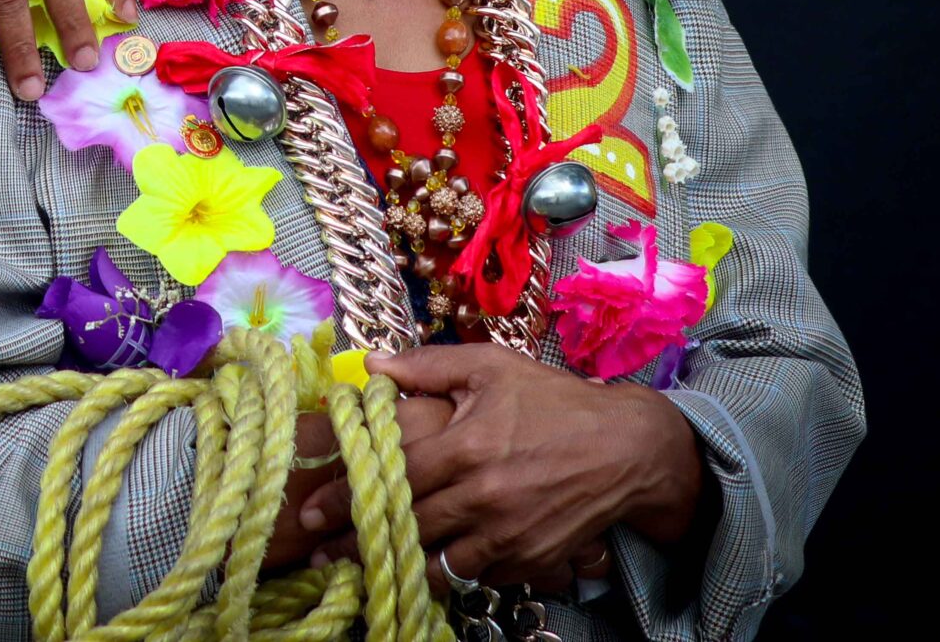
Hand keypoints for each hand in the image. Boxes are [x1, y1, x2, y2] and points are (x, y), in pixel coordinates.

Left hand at [296, 344, 704, 592]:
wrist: (627, 450)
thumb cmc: (554, 402)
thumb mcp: (492, 368)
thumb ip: (428, 366)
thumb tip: (371, 364)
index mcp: (469, 446)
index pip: (392, 476)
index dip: (347, 495)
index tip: (312, 511)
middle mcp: (485, 497)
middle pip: (406, 526)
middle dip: (358, 541)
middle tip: (318, 551)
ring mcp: (508, 535)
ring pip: (437, 563)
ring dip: (398, 566)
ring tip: (358, 569)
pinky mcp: (528, 560)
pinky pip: (475, 574)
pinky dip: (447, 572)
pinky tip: (418, 569)